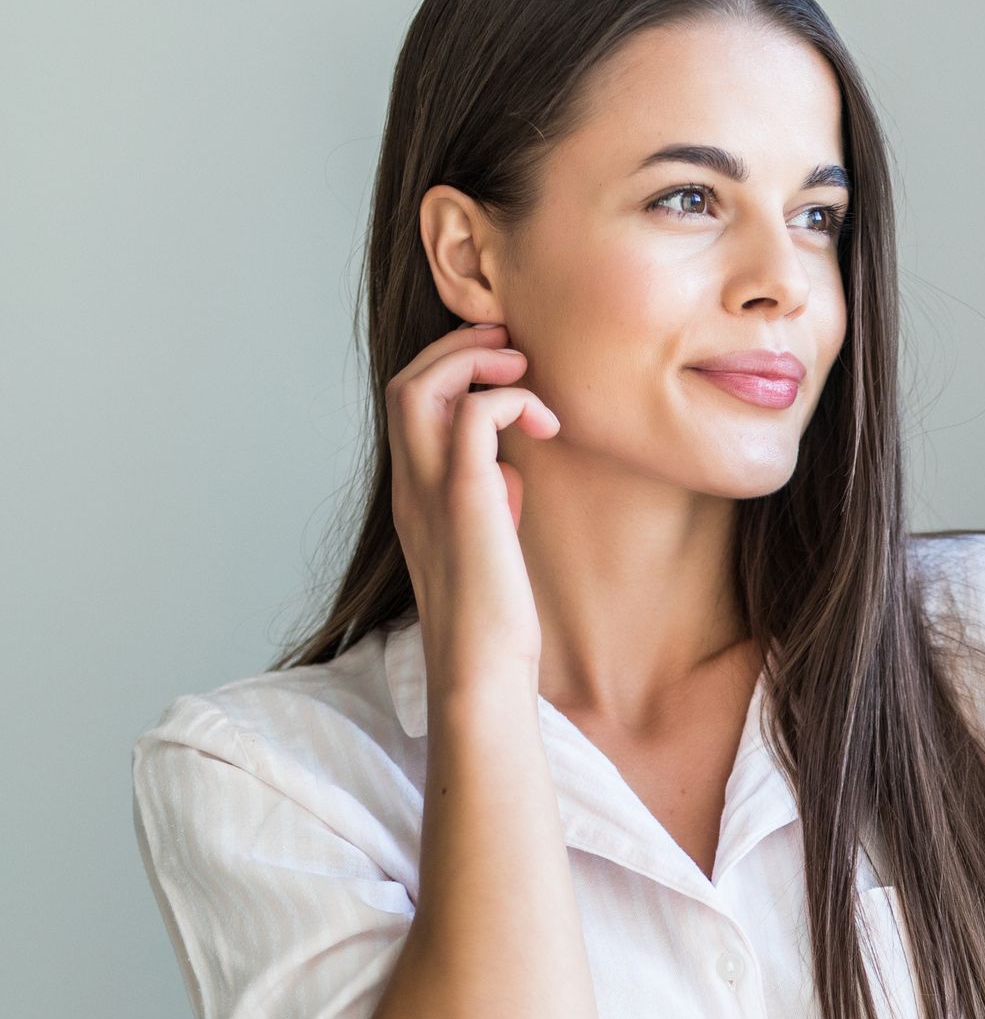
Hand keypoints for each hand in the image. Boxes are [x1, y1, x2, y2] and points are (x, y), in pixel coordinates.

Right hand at [385, 321, 559, 682]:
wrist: (480, 670)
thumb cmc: (492, 619)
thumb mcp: (487, 543)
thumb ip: (488, 500)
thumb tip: (510, 472)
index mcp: (413, 494)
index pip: (408, 404)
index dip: (448, 368)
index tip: (499, 366)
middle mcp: (410, 485)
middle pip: (404, 381)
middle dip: (456, 347)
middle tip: (510, 347)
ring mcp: (430, 490)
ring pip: (420, 385)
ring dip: (475, 361)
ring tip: (524, 370)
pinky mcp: (464, 500)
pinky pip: (473, 416)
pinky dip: (509, 401)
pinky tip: (547, 426)